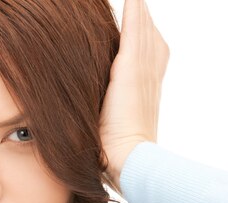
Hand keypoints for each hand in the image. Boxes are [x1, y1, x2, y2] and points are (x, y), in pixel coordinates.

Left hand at [99, 0, 169, 194]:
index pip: (147, 55)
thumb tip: (78, 115)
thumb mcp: (105, 127)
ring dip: (138, 15)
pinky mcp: (132, 71)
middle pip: (148, 38)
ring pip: (143, 33)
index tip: (136, 26)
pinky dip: (134, 14)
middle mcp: (149, 77)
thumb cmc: (113, 153)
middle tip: (136, 5)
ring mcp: (142, 72)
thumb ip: (101, 114)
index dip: (142, 38)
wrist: (129, 161)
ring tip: (134, 1)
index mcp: (143, 90)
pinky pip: (135, 33)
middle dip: (141, 21)